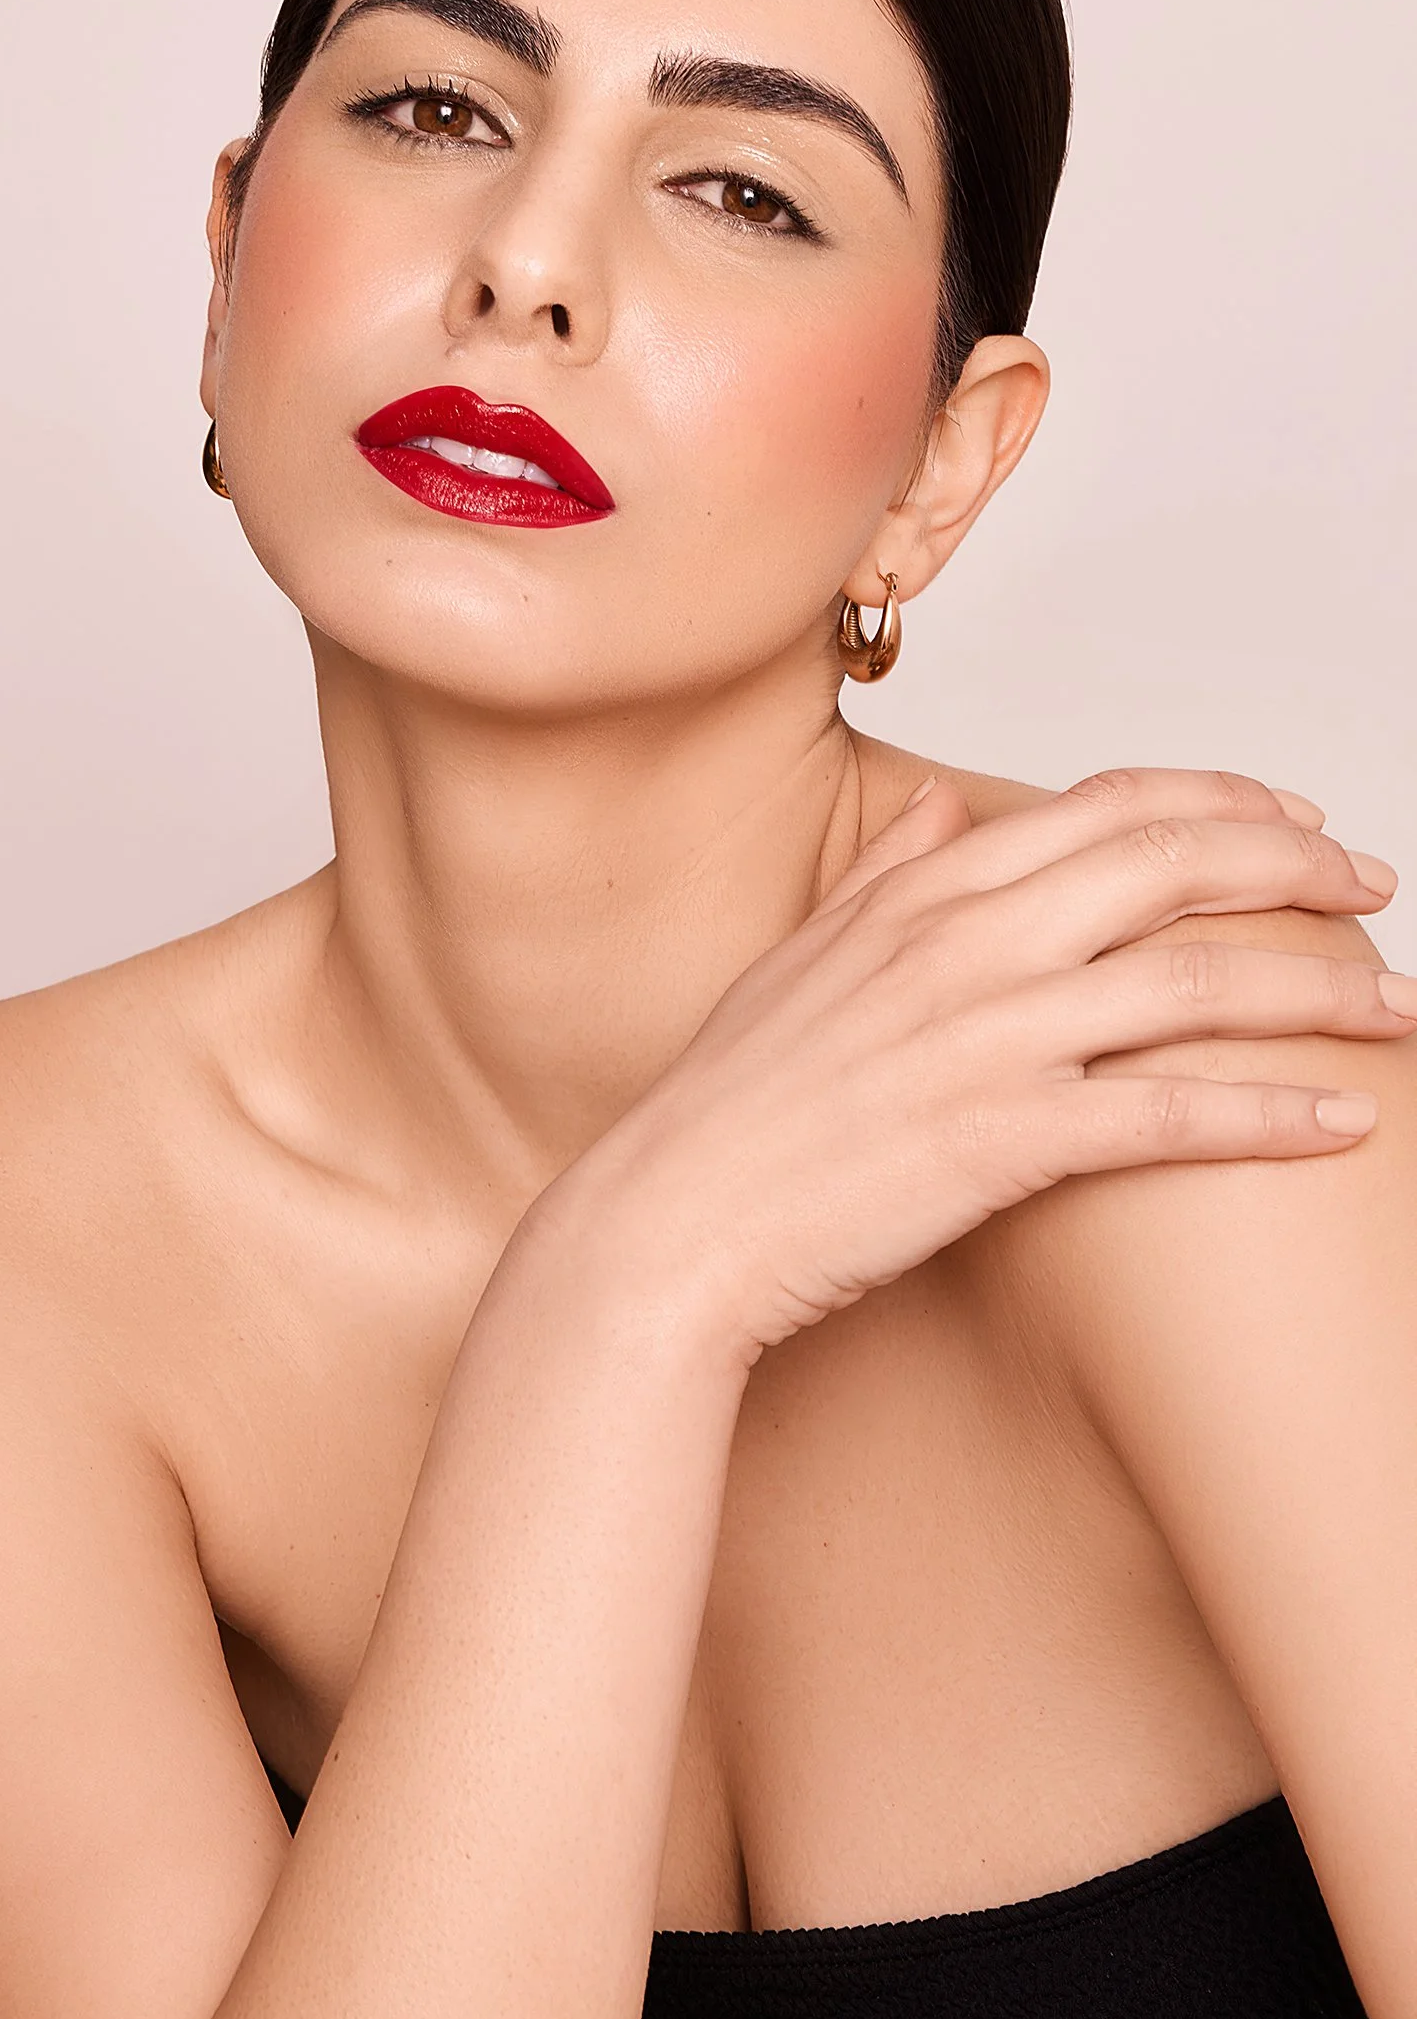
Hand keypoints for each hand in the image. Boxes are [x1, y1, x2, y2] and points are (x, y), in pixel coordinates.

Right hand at [547, 769, 1409, 1364]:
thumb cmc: (729, 1103)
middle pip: (1179, 865)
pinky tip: (1346, 1120)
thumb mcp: (799, 957)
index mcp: (926, 891)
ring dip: (1324, 988)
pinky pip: (1175, 1113)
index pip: (1110, 804)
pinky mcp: (1006, 1137)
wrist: (675, 1220)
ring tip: (1398, 1008)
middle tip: (1375, 888)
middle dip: (1302, 865)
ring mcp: (990, 1036)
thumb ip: (883, 874)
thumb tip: (936, 808)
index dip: (1224, 799)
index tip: (1296, 815)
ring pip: (1201, 980)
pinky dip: (1275, 1112)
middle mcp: (967, 942)